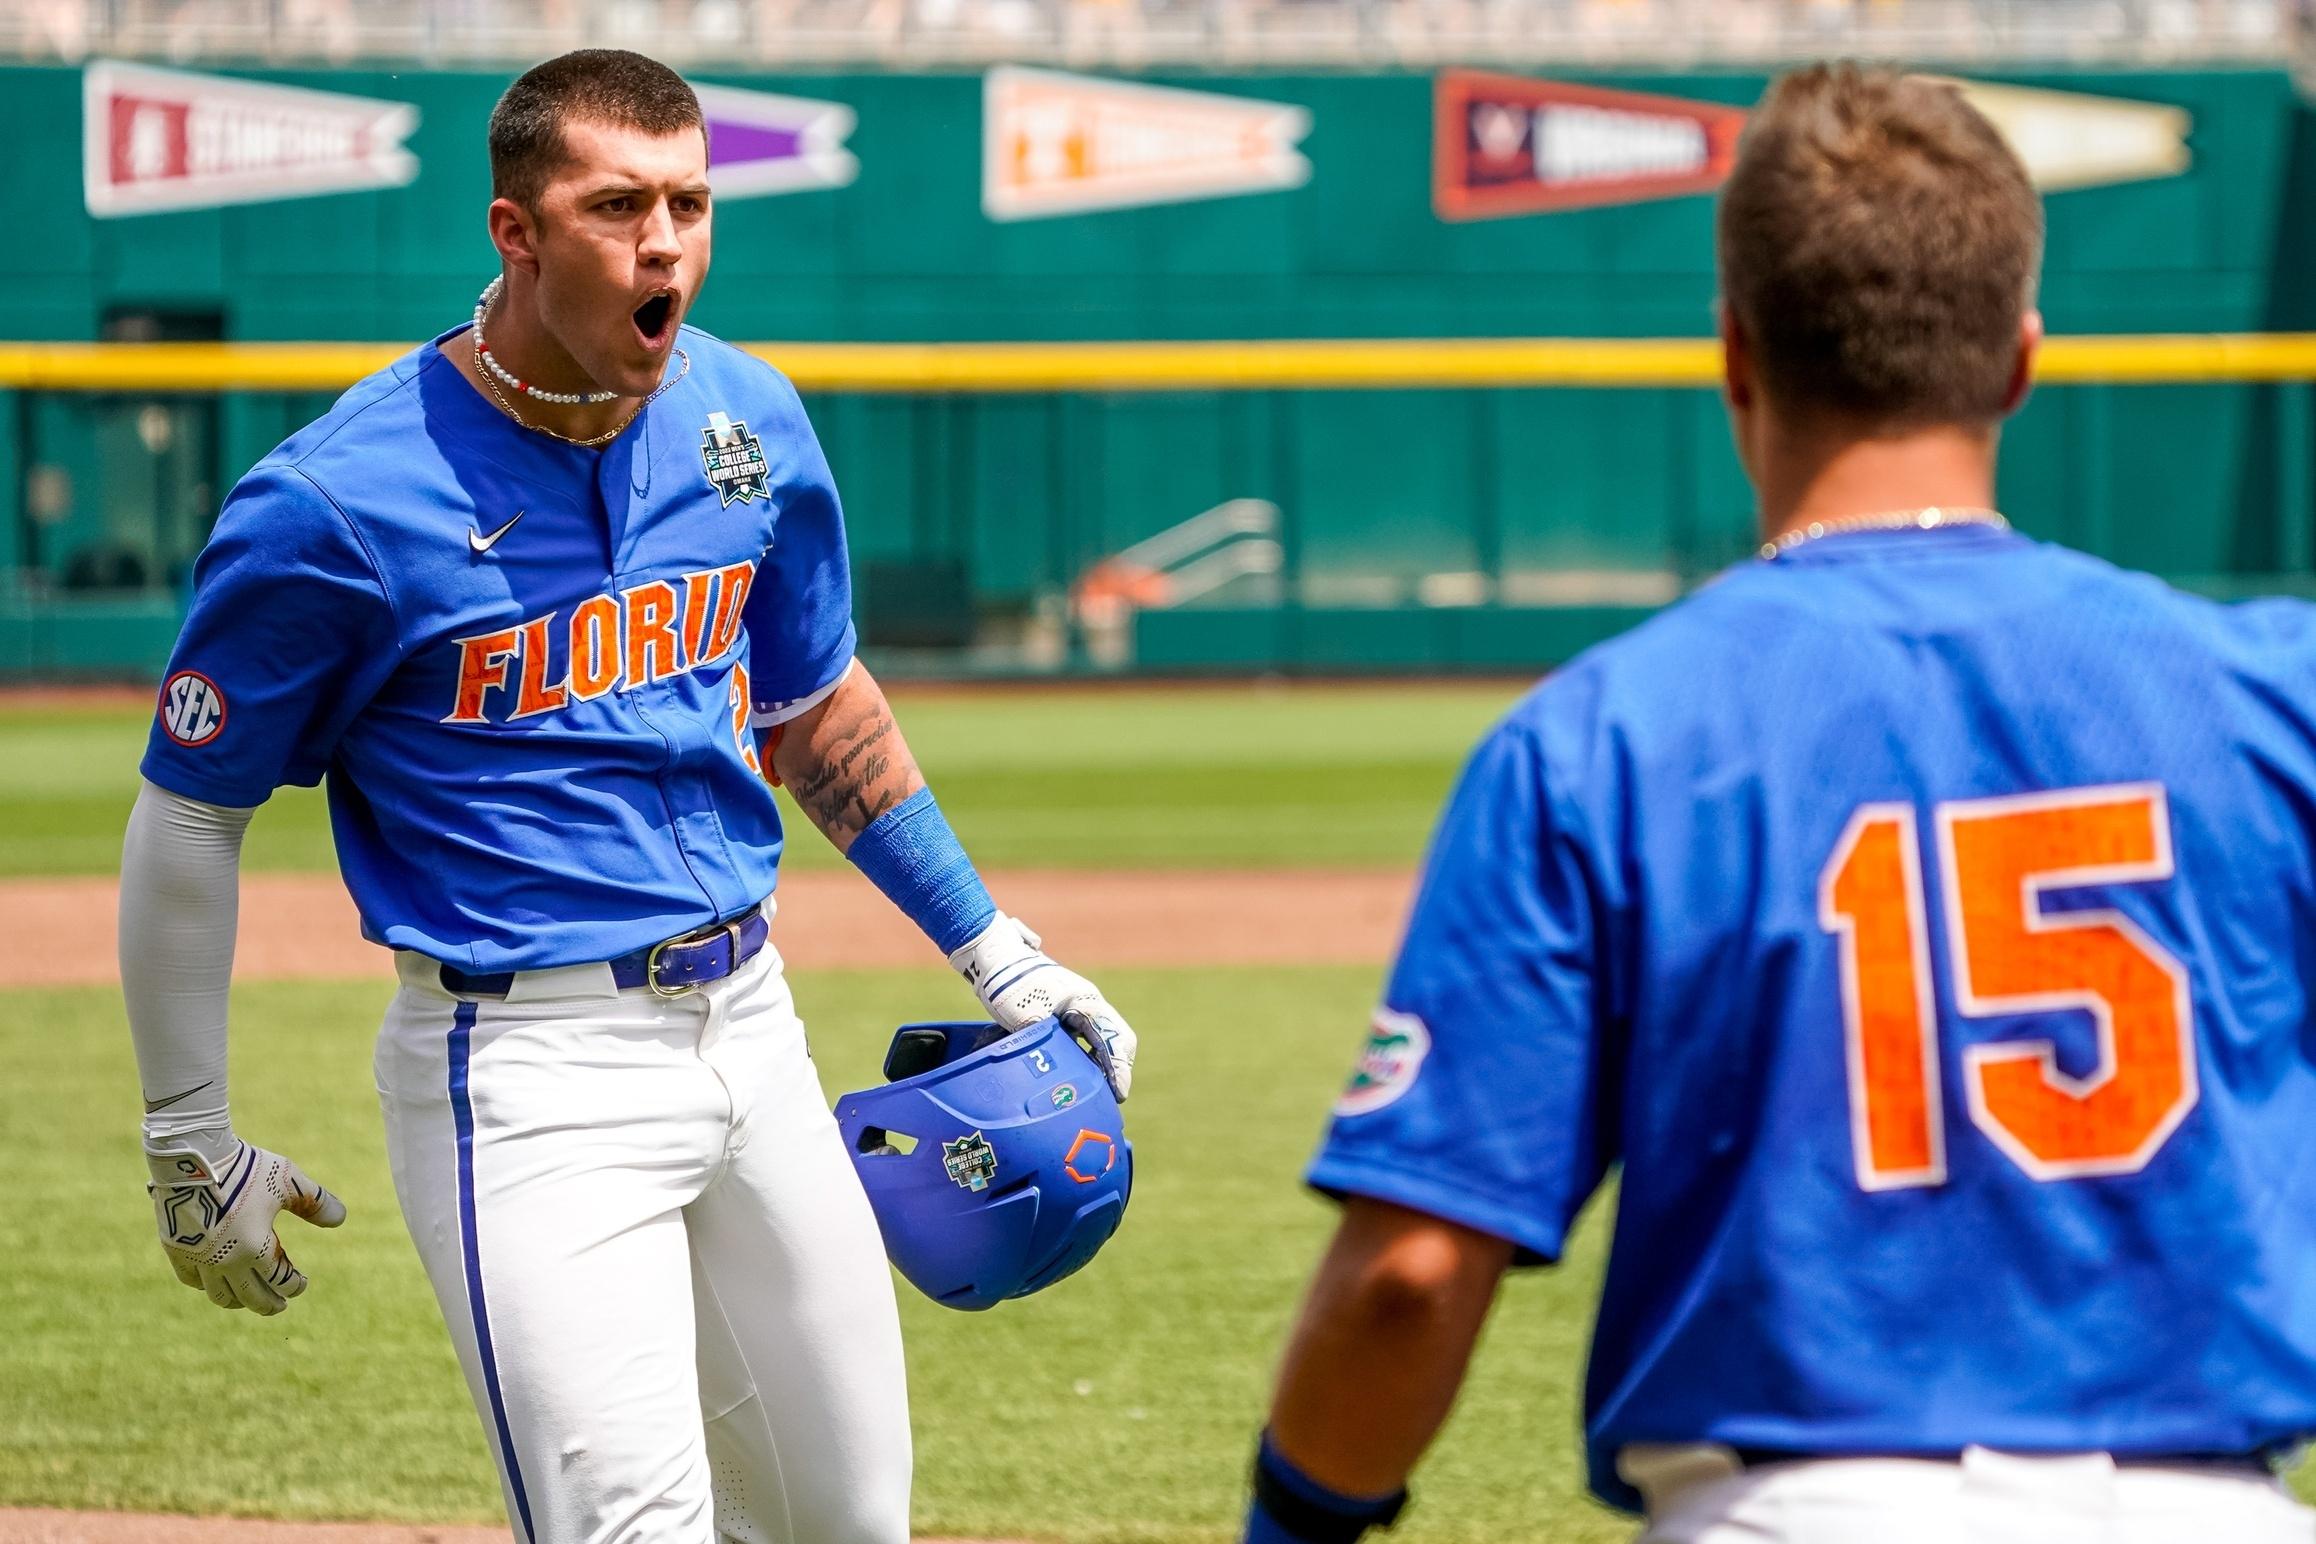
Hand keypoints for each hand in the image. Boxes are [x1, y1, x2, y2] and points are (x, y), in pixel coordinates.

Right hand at [146, 1133, 346, 1315]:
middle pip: (251, 1298)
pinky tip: (216, 1282)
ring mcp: (199, 1260)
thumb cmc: (246, 1168)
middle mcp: (226, 1262)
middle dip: (269, 1304)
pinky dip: (207, 1286)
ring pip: (220, 1296)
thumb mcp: (288, 1182)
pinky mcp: (176, 1251)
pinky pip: (192, 1281)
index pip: (281, 1281)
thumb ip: (315, 1202)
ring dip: (238, 1301)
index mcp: (256, 1249)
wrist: (192, 1159)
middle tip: (280, 1306)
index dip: (295, 1286)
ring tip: (248, 1299)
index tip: (301, 1284)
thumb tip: (341, 1219)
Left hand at [949, 913, 1138, 1100]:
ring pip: (1099, 1041)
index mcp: (1086, 1003)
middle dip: (1115, 1069)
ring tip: (1094, 1091)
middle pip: (1114, 1041)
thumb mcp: (1027, 1016)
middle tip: (1110, 1098)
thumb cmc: (1013, 984)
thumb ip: (1040, 1043)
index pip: (1115, 1039)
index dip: (1119, 1069)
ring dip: (1099, 1064)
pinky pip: (1081, 1039)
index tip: (1118, 1095)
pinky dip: (1081, 1057)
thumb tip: (1044, 1076)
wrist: (995, 958)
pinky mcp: (1061, 1014)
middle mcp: (1087, 1006)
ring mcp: (1075, 1009)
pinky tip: (1071, 1074)